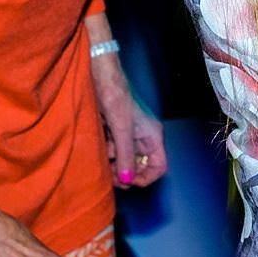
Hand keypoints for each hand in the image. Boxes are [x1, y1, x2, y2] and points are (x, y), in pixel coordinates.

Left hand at [91, 52, 168, 187]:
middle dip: (125, 172)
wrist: (99, 76)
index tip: (127, 180)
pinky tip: (99, 145)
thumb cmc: (115, 95)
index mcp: (152, 136)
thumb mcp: (121, 130)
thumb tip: (127, 180)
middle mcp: (143, 137)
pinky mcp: (116, 131)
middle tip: (110, 174)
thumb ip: (125, 156)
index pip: (159, 167)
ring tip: (102, 157)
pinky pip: (114, 150)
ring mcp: (129, 134)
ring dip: (113, 162)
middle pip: (140, 166)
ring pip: (124, 160)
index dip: (145, 177)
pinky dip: (106, 152)